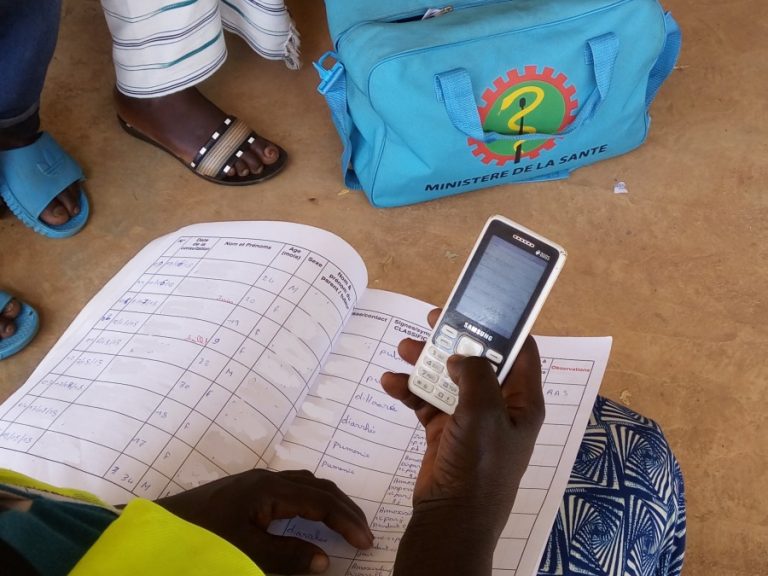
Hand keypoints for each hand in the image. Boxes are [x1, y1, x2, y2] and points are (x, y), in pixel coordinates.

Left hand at [157, 469, 372, 573]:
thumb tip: (325, 560)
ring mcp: (258, 482)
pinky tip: (312, 516)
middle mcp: (268, 478)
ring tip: (346, 524)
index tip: (366, 542)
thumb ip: (286, 555)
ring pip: (307, 484)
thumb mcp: (244, 552)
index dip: (346, 521)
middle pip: (319, 487)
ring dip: (330, 503)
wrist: (161, 526)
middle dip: (345, 509)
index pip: (320, 501)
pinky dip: (312, 501)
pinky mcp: (249, 490)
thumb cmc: (201, 537)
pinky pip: (293, 489)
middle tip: (364, 534)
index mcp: (270, 489)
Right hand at [381, 309, 543, 574]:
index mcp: (521, 401)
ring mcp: (469, 419)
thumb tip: (461, 356)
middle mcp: (498, 407)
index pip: (521, 353)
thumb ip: (475, 374)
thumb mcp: (484, 412)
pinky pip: (427, 402)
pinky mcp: (444, 431)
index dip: (502, 329)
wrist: (451, 518)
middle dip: (455, 341)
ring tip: (403, 349)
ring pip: (448, 379)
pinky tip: (391, 382)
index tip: (477, 308)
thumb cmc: (479, 464)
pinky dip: (410, 391)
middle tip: (433, 320)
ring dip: (426, 364)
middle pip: (478, 362)